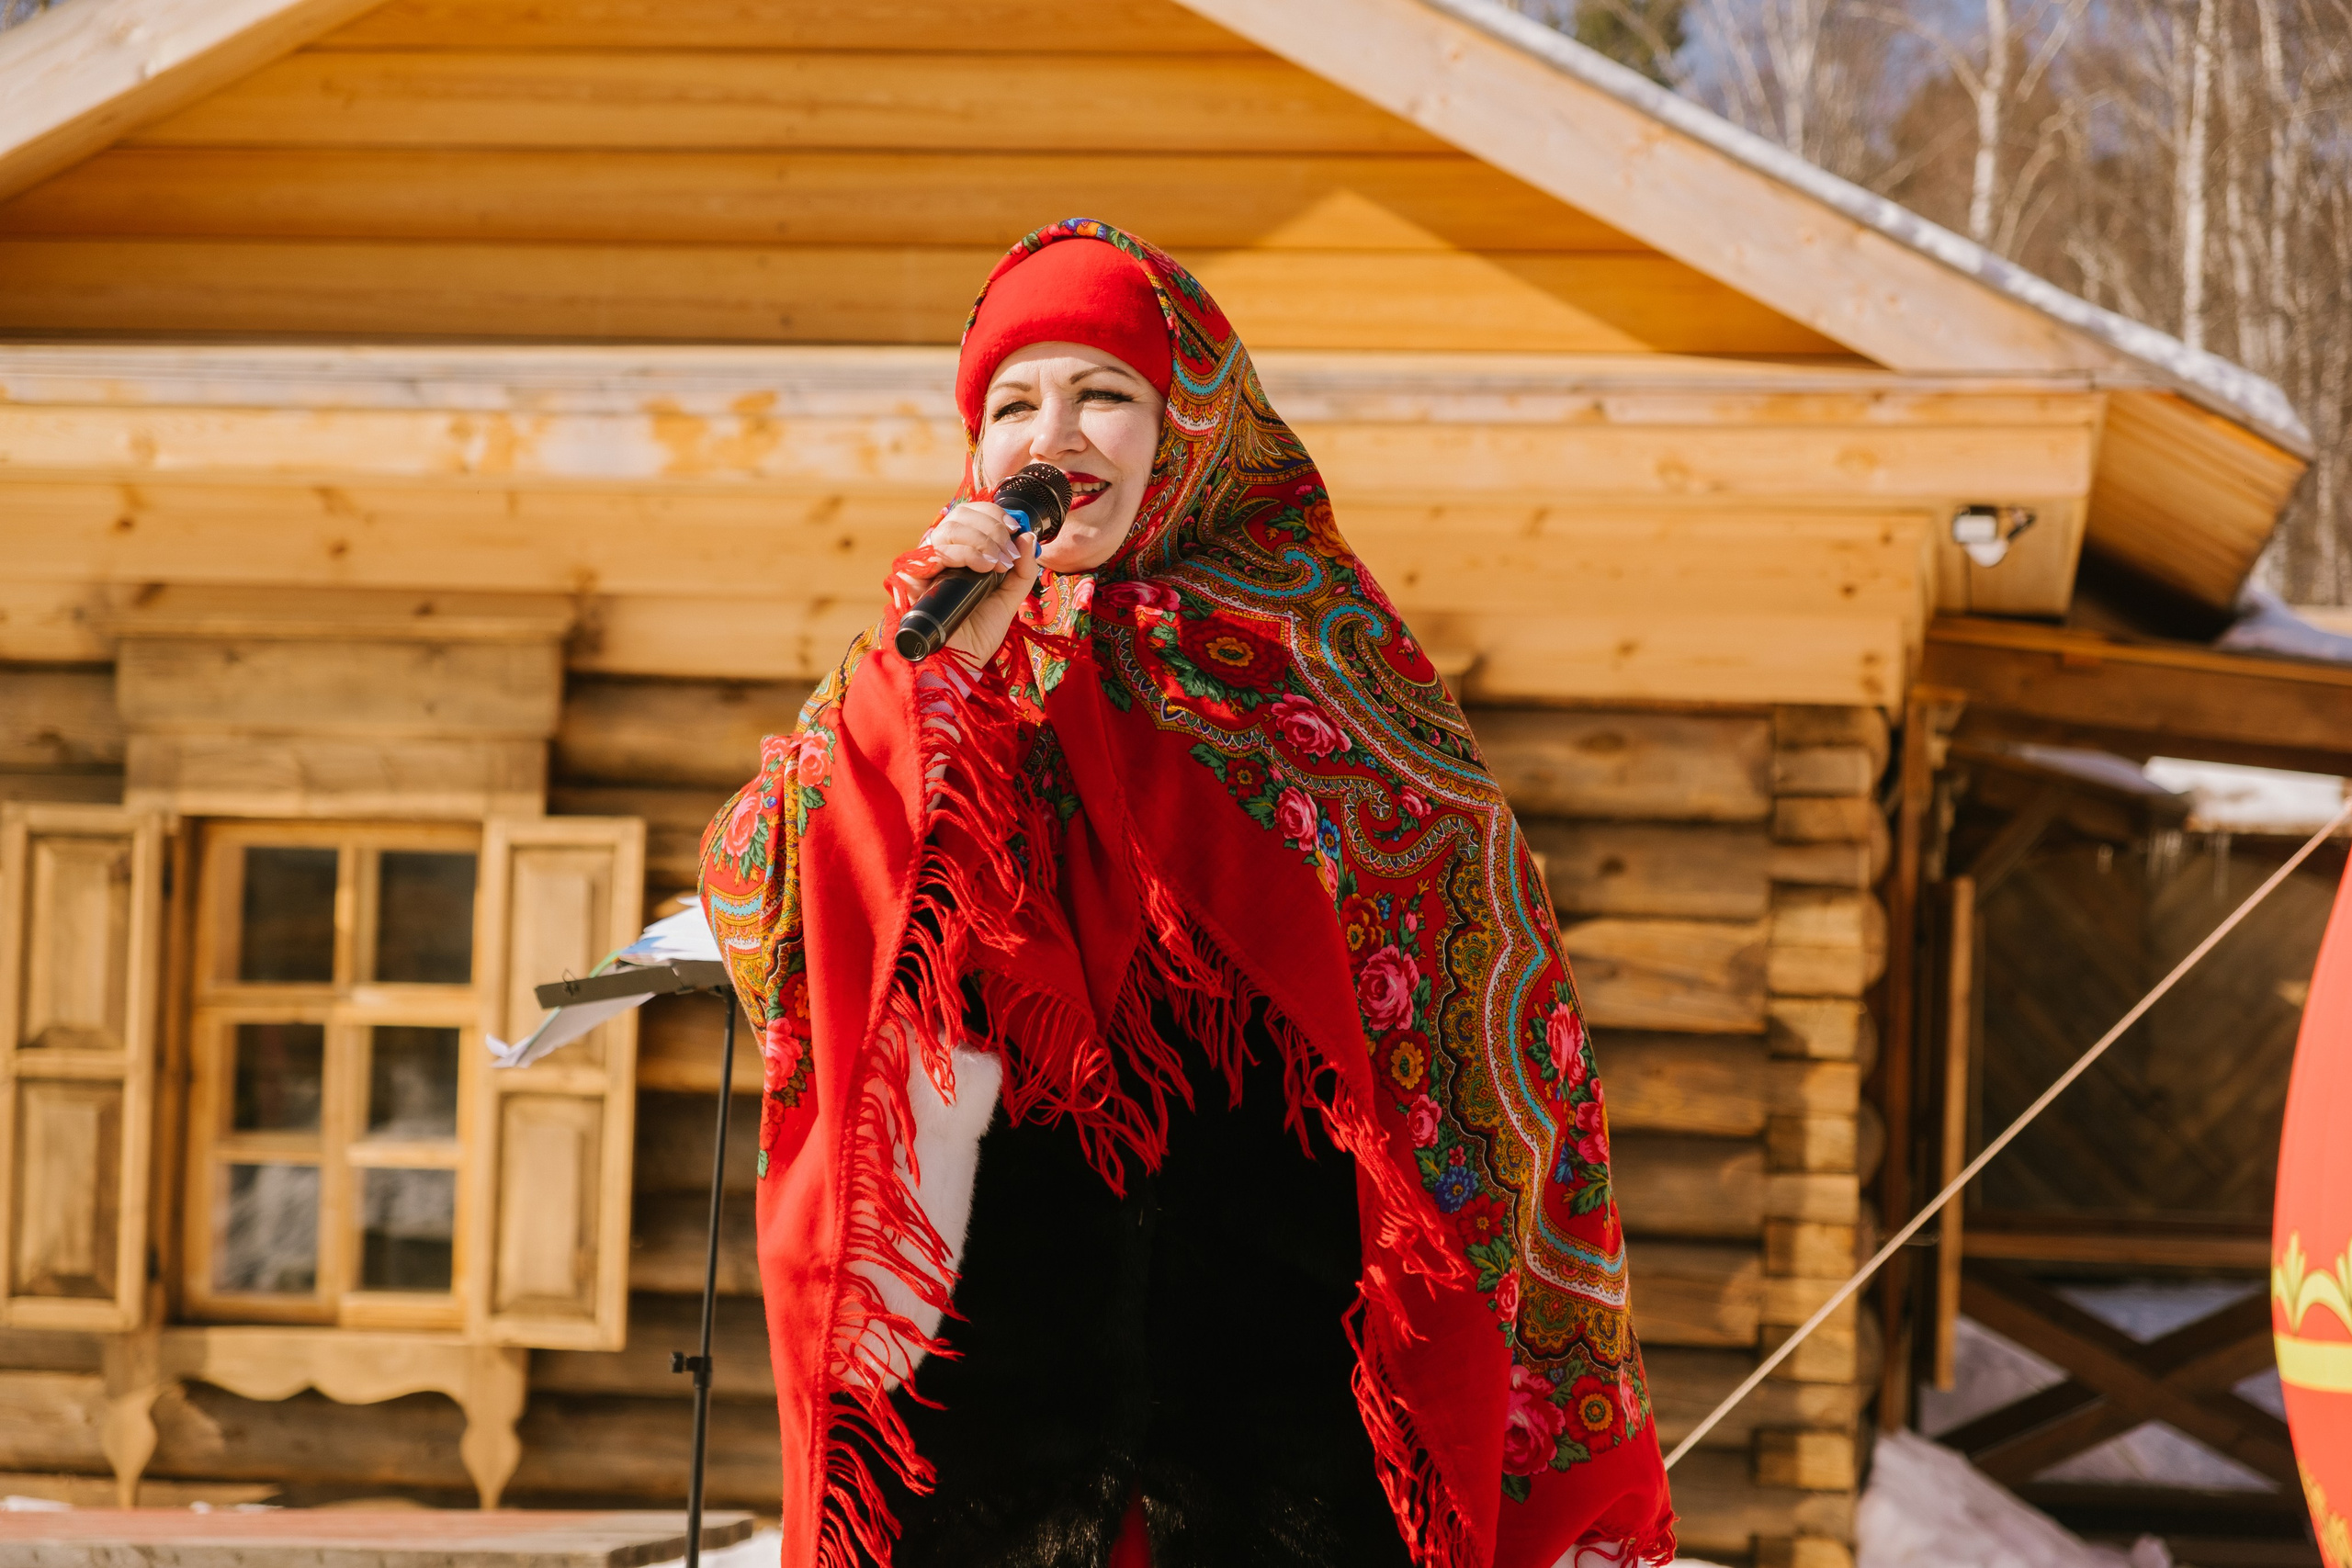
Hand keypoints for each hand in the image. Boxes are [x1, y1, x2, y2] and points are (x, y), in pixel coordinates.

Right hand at [888, 501, 1040, 666]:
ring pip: (948, 529)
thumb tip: (1029, 537)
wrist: (960, 662)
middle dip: (991, 528)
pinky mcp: (912, 577)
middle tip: (1009, 553)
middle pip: (959, 516)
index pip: (970, 515)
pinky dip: (965, 553)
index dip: (993, 514)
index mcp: (960, 552)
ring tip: (999, 564)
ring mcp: (925, 564)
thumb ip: (1023, 570)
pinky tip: (984, 567)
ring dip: (982, 539)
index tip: (1014, 529)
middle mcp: (940, 554)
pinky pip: (936, 552)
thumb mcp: (1009, 597)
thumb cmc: (979, 633)